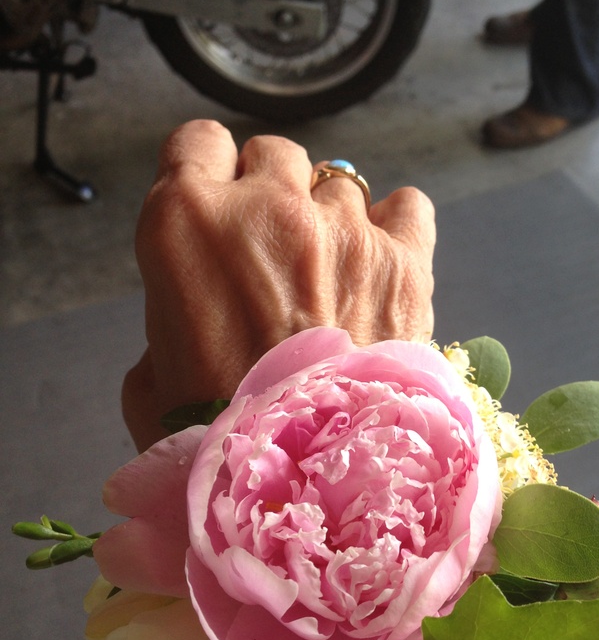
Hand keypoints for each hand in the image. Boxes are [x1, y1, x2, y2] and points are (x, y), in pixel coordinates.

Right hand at [121, 121, 435, 450]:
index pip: (198, 143)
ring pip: (336, 180)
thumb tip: (203, 310)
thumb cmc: (211, 447)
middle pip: (273, 154)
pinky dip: (395, 228)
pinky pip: (407, 206)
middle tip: (271, 258)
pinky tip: (381, 265)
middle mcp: (269, 208)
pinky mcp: (405, 263)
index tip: (217, 210)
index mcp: (186, 224)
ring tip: (328, 279)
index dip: (207, 178)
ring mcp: (344, 232)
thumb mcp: (148, 380)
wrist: (306, 496)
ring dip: (328, 219)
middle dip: (269, 196)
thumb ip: (171, 317)